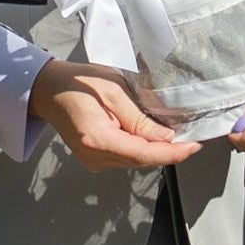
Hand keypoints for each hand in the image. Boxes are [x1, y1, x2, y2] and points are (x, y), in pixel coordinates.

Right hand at [30, 59, 199, 172]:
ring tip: (181, 136)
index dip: (173, 153)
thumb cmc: (78, 84)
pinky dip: (145, 149)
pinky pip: (128, 156)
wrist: (50, 90)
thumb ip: (140, 118)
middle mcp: (95, 157)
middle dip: (171, 152)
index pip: (144, 154)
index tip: (194, 146)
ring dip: (159, 150)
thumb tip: (166, 137)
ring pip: (137, 160)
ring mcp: (95, 161)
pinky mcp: (97, 158)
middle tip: (194, 138)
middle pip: (142, 160)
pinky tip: (158, 137)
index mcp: (98, 140)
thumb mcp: (114, 92)